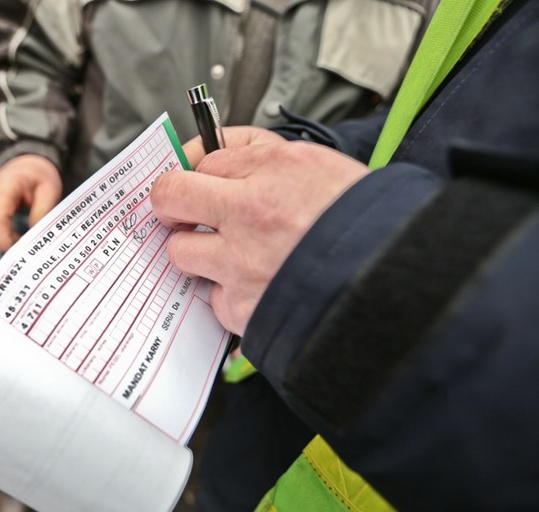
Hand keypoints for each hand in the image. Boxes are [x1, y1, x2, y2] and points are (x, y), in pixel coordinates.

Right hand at [0, 155, 62, 250]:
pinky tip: (17, 235)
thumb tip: (34, 238)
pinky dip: (3, 234)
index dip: (3, 237)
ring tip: (25, 240)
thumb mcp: (50, 190)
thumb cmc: (40, 175)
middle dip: (7, 242)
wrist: (28, 163)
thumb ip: (41, 213)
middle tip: (28, 252)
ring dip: (5, 239)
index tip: (17, 252)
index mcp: (6, 183)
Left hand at [151, 126, 367, 334]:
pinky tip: (257, 286)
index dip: (199, 169)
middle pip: (170, 197)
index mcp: (274, 170)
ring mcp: (242, 265)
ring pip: (181, 252)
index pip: (204, 158)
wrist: (393, 281)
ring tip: (231, 254)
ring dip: (198, 252)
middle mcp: (251, 215)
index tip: (199, 178)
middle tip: (183, 211)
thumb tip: (211, 150)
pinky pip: (212, 297)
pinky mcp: (243, 308)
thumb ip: (259, 151)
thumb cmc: (361, 222)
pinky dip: (229, 294)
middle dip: (171, 203)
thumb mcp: (318, 162)